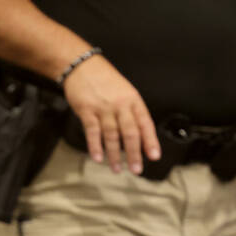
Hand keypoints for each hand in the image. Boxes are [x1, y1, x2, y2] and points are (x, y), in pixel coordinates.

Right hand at [62, 55, 160, 174]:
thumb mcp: (125, 91)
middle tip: (136, 169)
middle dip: (134, 153)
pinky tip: (98, 157)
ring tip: (116, 168)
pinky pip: (93, 131)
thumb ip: (131, 111)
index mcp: (133, 100)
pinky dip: (95, 146)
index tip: (154, 156)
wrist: (82, 65)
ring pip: (112, 135)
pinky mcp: (87, 110)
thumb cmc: (104, 79)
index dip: (150, 141)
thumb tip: (138, 135)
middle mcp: (120, 105)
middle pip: (130, 132)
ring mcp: (103, 108)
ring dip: (114, 155)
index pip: (145, 123)